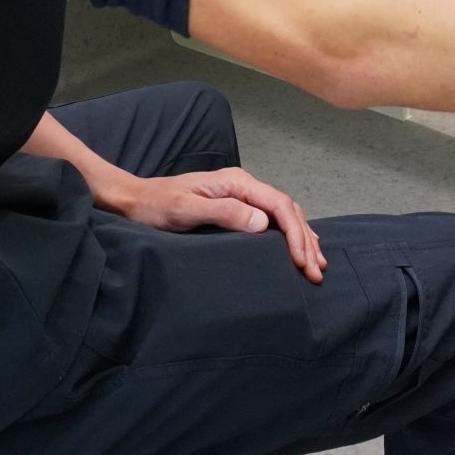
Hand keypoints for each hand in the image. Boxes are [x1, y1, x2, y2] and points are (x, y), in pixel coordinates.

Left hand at [107, 168, 325, 282]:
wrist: (137, 201)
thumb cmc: (158, 206)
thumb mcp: (187, 209)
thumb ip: (225, 212)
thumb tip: (263, 223)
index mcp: (237, 183)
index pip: (279, 205)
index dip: (295, 233)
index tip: (302, 261)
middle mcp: (243, 186)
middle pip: (287, 210)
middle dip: (305, 240)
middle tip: (317, 271)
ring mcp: (241, 196)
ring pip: (283, 215)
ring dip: (302, 238)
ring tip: (317, 263)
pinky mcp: (236, 207)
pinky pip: (272, 219)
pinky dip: (290, 235)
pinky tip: (298, 247)